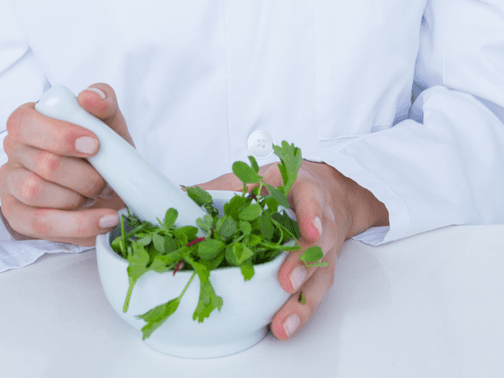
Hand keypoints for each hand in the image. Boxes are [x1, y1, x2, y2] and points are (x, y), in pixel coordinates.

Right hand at [0, 83, 134, 244]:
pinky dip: (78, 225)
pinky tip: (102, 220)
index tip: (94, 144)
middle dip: (83, 174)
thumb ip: (103, 100)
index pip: (27, 123)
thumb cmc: (100, 147)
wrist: (107, 183)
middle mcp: (14, 149)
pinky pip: (40, 224)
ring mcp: (11, 183)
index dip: (61, 136)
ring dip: (77, 198)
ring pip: (36, 192)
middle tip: (105, 178)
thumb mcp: (108, 120)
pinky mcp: (16, 215)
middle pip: (42, 163)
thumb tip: (89, 98)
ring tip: (98, 195)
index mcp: (28, 119)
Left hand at [195, 159, 388, 340]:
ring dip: (301, 301)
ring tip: (282, 322)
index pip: (312, 197)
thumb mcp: (254, 177)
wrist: (319, 193)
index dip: (312, 214)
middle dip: (303, 263)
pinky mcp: (320, 271)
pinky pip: (314, 293)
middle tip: (286, 282)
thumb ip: (222, 187)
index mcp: (302, 189)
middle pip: (319, 242)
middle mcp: (320, 220)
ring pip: (320, 274)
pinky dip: (299, 311)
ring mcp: (323, 249)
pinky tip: (283, 326)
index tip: (310, 231)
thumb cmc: (283, 186)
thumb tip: (180, 195)